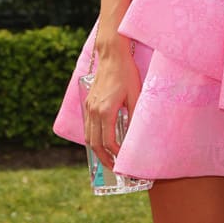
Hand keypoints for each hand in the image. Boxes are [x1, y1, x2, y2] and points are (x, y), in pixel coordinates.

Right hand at [83, 41, 140, 169]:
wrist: (112, 55)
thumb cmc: (126, 73)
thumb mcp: (135, 94)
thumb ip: (135, 115)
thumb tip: (135, 134)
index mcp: (106, 110)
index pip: (108, 141)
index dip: (115, 153)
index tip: (123, 159)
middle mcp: (94, 111)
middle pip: (95, 143)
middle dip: (104, 158)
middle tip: (113, 167)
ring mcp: (89, 107)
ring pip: (88, 136)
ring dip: (96, 150)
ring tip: (106, 158)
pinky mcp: (88, 102)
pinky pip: (87, 126)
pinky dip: (92, 137)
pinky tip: (100, 141)